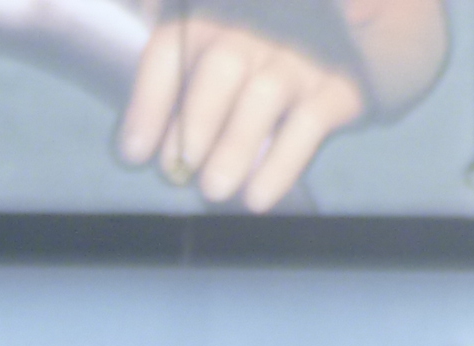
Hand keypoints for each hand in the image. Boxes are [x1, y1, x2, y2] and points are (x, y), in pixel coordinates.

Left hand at [115, 14, 369, 212]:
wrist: (340, 38)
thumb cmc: (250, 60)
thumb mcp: (205, 49)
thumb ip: (168, 70)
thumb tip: (133, 135)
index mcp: (212, 19)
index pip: (169, 50)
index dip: (147, 103)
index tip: (134, 153)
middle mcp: (256, 30)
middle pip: (221, 65)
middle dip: (196, 120)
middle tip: (183, 169)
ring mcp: (298, 57)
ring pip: (264, 95)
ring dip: (234, 147)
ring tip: (214, 189)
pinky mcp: (337, 87)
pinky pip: (308, 125)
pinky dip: (281, 166)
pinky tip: (257, 198)